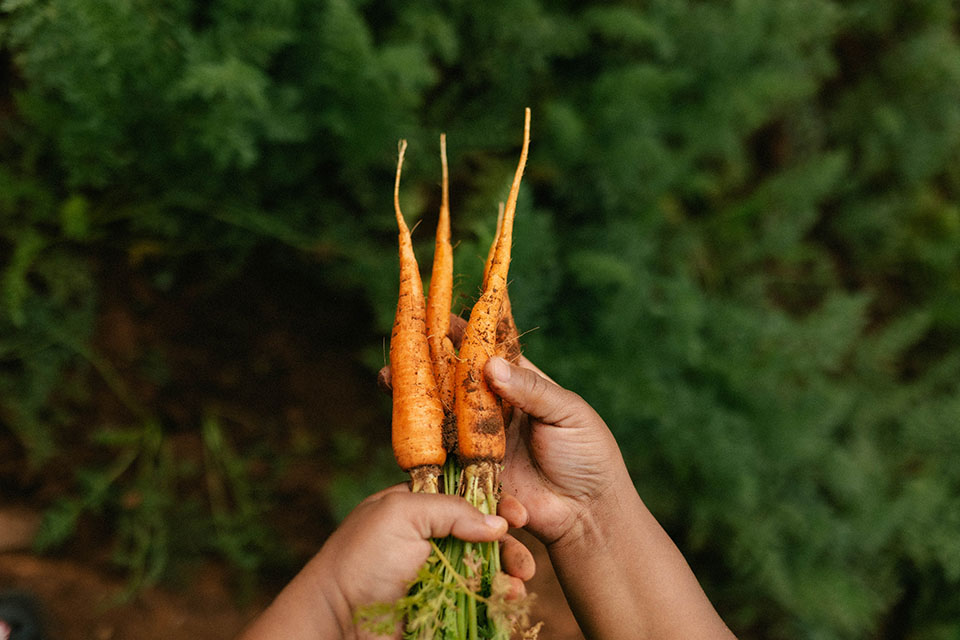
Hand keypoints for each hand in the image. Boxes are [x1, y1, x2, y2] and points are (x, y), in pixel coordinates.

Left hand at [319, 485, 533, 615]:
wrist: (339, 624)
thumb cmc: (362, 560)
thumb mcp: (402, 514)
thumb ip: (450, 509)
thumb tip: (497, 524)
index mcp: (420, 509)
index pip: (468, 499)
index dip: (496, 505)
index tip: (517, 517)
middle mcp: (432, 542)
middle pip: (486, 540)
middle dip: (510, 550)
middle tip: (524, 566)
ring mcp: (439, 580)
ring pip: (488, 576)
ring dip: (509, 581)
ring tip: (513, 590)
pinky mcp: (443, 613)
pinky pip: (480, 608)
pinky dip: (499, 608)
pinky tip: (506, 607)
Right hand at [378, 315, 631, 546]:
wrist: (589, 513)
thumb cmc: (589, 455)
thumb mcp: (568, 413)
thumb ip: (532, 390)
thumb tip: (490, 365)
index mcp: (521, 385)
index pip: (487, 352)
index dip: (463, 334)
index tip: (435, 316)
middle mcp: (495, 411)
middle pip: (455, 383)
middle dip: (426, 366)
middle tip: (399, 352)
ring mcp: (482, 442)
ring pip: (442, 417)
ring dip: (416, 401)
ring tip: (390, 382)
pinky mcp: (474, 473)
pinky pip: (446, 459)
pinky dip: (426, 447)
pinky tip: (407, 434)